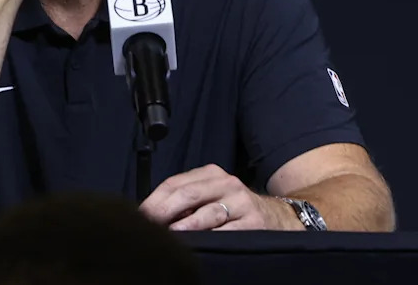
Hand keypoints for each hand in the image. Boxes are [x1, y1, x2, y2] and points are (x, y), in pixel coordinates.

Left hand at [139, 164, 299, 230]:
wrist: (277, 218)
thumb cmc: (233, 209)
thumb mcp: (211, 195)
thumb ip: (186, 200)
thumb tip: (151, 214)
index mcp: (211, 174)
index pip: (174, 183)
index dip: (154, 200)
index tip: (140, 215)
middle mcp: (226, 183)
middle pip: (187, 195)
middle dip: (163, 212)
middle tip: (149, 226)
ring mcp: (240, 203)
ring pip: (205, 214)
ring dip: (183, 228)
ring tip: (168, 236)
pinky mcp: (252, 223)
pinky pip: (224, 233)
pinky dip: (207, 239)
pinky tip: (196, 244)